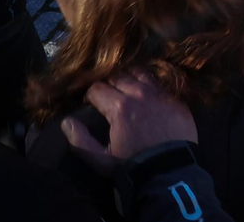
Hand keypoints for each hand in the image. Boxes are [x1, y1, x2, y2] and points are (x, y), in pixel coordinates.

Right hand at [62, 71, 197, 175]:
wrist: (170, 170)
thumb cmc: (132, 164)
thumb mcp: (101, 159)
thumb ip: (80, 140)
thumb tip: (67, 122)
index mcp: (119, 107)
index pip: (97, 88)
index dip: (91, 95)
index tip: (91, 103)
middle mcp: (140, 94)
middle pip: (118, 76)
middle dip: (109, 83)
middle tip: (108, 95)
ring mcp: (160, 94)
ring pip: (140, 73)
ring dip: (129, 77)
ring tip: (127, 88)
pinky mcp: (176, 98)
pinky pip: (159, 82)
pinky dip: (149, 83)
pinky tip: (147, 91)